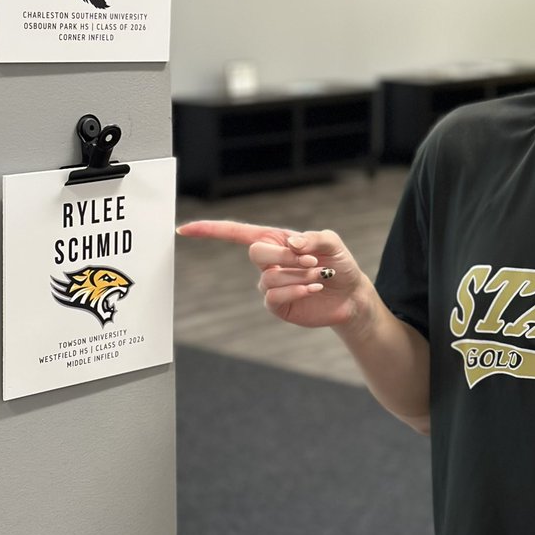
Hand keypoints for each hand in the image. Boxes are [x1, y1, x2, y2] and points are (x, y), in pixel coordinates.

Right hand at [176, 220, 367, 329]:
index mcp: (274, 239)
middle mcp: (268, 261)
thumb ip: (313, 238)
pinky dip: (294, 290)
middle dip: (283, 256)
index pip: (235, 233)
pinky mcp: (277, 304)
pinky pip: (273, 297)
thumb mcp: (332, 243)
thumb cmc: (340, 263)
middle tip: (310, 262)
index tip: (183, 230)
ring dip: (297, 276)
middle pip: (256, 253)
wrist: (351, 295)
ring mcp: (270, 284)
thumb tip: (291, 243)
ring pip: (268, 277)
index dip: (209, 231)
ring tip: (320, 276)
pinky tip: (313, 288)